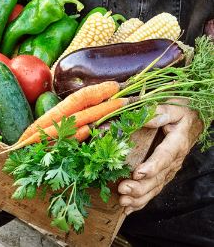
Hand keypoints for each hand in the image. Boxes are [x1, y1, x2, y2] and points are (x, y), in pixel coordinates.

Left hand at [118, 99, 202, 214]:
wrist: (193, 120)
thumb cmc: (181, 112)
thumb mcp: (174, 107)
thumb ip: (161, 112)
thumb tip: (147, 117)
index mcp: (176, 143)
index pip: (165, 156)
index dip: (152, 166)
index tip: (138, 173)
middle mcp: (174, 160)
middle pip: (158, 177)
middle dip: (140, 186)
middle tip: (123, 189)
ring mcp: (169, 170)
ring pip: (155, 187)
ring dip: (139, 197)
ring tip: (123, 201)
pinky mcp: (163, 174)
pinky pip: (154, 190)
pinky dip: (142, 201)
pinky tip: (129, 208)